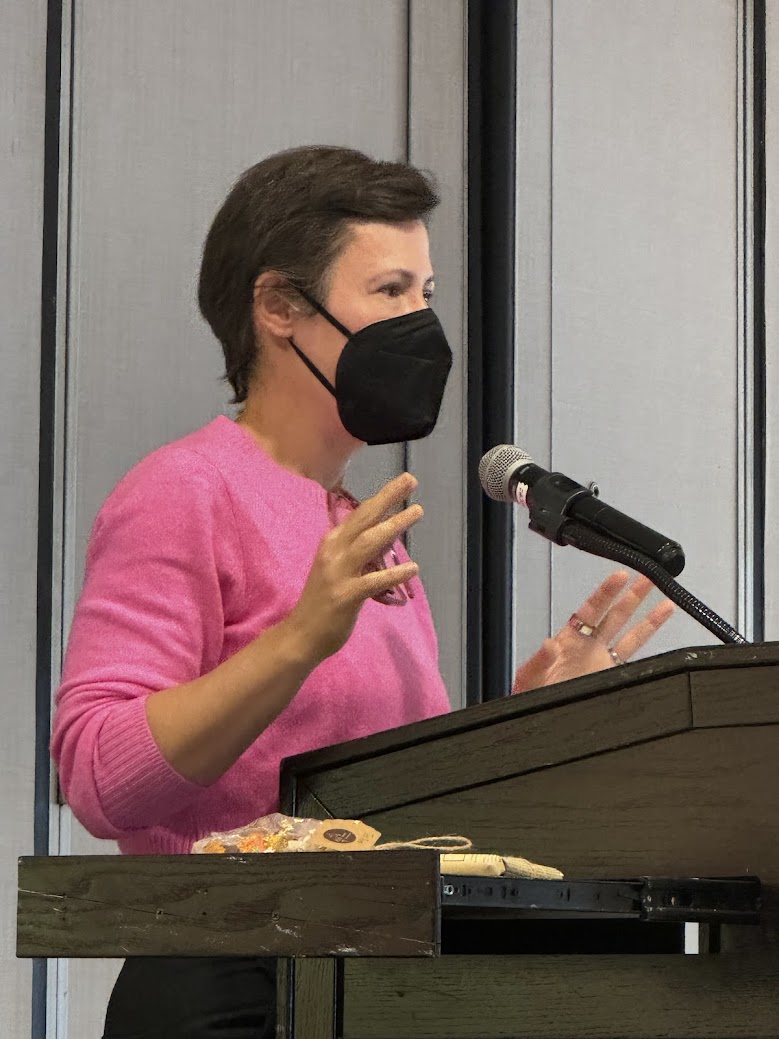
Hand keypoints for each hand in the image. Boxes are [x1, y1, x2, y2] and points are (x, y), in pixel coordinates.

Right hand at [287, 472, 421, 663]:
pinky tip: (413, 568)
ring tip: (416, 511)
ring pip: (369, 542)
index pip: (360, 514)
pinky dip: (394, 574)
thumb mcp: (339, 568)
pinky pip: (373, 581)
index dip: (382, 496)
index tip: (404, 481)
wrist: (301, 635)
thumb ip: (360, 553)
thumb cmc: (323, 600)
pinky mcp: (345, 596)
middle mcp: (333, 552)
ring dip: (394, 525)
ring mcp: (338, 573)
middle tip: (411, 480)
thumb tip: (387, 538)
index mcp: (332, 543)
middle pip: (364, 518)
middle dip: (388, 497)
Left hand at [511, 571, 674, 693]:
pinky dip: (646, 648)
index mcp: (569, 641)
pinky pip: (632, 660)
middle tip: (648, 578)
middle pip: (615, 616)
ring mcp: (602, 664)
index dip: (607, 593)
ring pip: (629, 637)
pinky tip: (657, 640)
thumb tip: (549, 645)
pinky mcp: (610, 679)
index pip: (591, 610)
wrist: (537, 724)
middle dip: (632, 596)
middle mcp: (589, 649)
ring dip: (647, 620)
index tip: (620, 577)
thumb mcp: (529, 677)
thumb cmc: (531, 696)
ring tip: (666, 603)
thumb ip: (540, 661)